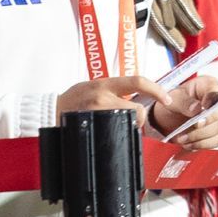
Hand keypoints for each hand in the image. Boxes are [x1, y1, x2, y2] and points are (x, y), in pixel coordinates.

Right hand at [57, 75, 172, 128]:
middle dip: (141, 118)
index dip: (155, 89)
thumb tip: (133, 96)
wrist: (52, 110)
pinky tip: (111, 134)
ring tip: (119, 126)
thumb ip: (112, 90)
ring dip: (128, 126)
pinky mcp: (94, 126)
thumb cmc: (73, 98)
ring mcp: (98, 112)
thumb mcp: (93, 86)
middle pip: (136, 110)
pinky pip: (114, 133)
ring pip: (127, 123)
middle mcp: (103, 96)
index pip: (137, 82)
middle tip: (136, 122)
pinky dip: (117, 134)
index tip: (165, 97)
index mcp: (105, 83)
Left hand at [148, 75, 217, 149]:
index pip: (217, 92)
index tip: (203, 107)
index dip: (212, 100)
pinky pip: (217, 141)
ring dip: (201, 137)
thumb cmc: (175, 101)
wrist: (172, 117)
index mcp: (209, 85)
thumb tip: (196, 109)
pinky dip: (202, 144)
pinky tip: (189, 144)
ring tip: (182, 139)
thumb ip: (183, 101)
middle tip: (189, 128)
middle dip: (206, 123)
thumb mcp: (173, 98)